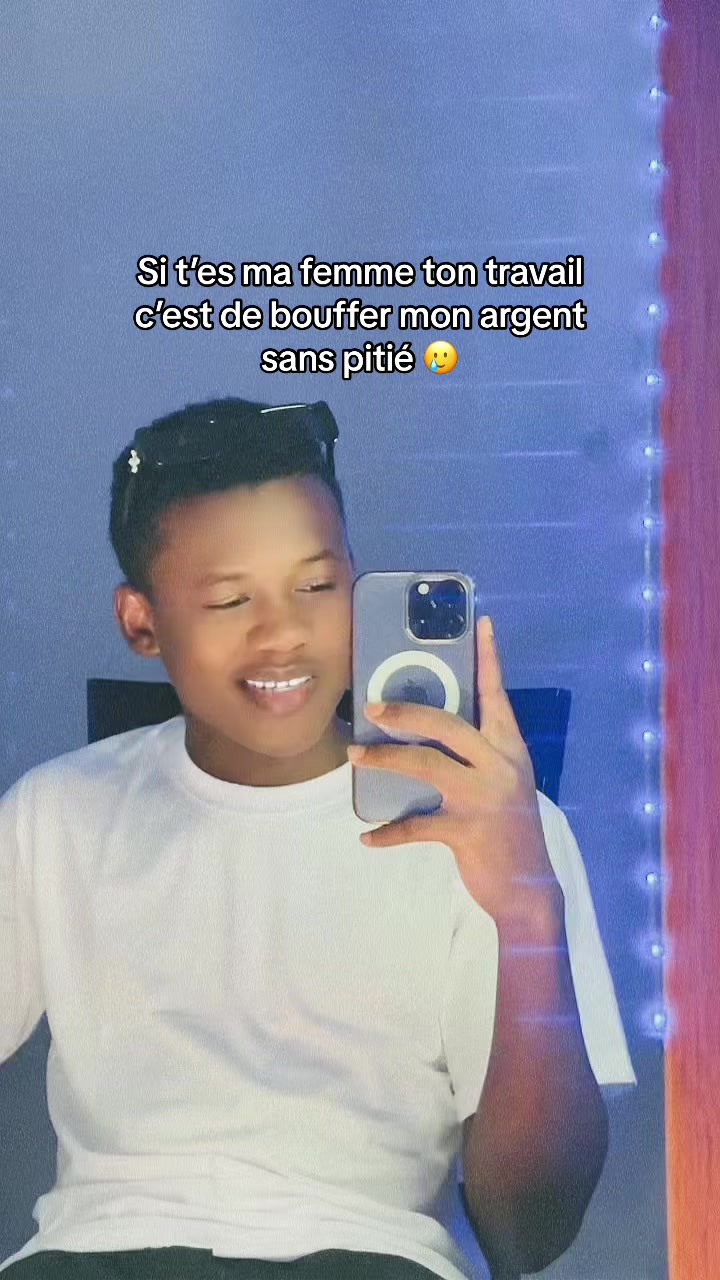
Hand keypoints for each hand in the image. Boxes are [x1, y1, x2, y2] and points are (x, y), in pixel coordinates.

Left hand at [348, 616, 561, 928]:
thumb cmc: (510, 831)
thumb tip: (429, 730)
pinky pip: (415, 826)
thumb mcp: (504, 784)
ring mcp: (484, 798)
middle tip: (372, 707)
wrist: (530, 891)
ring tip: (355, 757)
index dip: (487, 657)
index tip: (479, 622)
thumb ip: (478, 756)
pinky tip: (367, 837)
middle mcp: (499, 766)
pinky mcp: (466, 831)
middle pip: (447, 724)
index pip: (497, 695)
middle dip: (406, 712)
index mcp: (510, 750)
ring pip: (425, 765)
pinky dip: (387, 833)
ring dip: (384, 760)